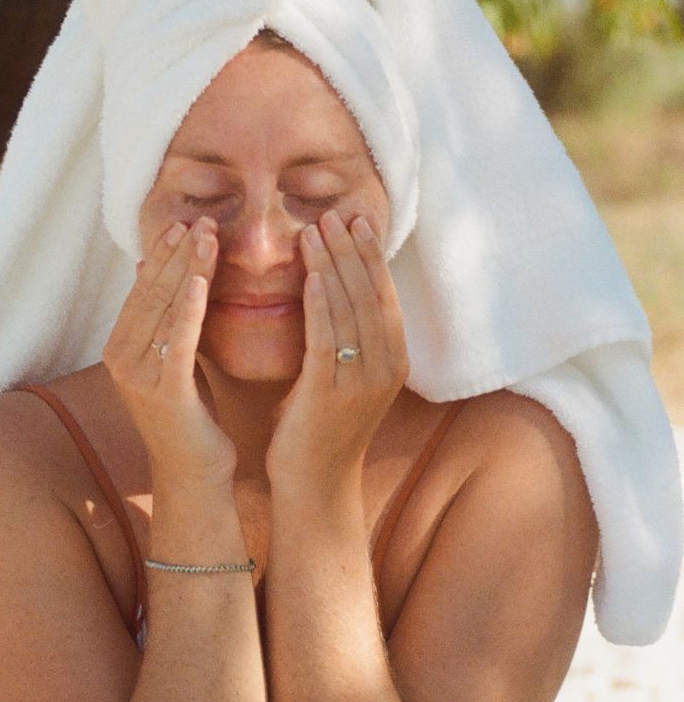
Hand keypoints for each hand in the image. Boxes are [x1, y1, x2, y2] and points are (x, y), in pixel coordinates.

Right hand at [103, 215, 237, 490]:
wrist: (196, 475)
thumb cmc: (192, 417)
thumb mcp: (176, 360)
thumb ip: (169, 321)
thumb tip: (161, 273)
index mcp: (121, 348)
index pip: (143, 290)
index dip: (164, 255)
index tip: (187, 222)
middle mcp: (121, 359)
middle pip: (150, 293)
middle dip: (175, 253)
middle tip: (198, 218)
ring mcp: (138, 376)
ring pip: (163, 309)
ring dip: (186, 269)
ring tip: (206, 235)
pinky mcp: (164, 392)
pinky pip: (178, 340)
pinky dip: (189, 307)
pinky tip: (203, 280)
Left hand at [264, 209, 408, 490]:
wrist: (313, 488)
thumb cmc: (319, 430)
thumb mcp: (340, 377)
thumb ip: (343, 338)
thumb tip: (329, 291)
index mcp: (392, 361)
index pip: (383, 295)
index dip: (370, 255)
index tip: (354, 219)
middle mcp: (386, 368)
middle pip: (371, 295)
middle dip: (353, 250)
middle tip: (334, 213)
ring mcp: (362, 383)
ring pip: (351, 310)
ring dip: (333, 265)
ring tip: (315, 229)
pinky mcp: (331, 394)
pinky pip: (328, 340)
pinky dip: (320, 304)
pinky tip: (309, 275)